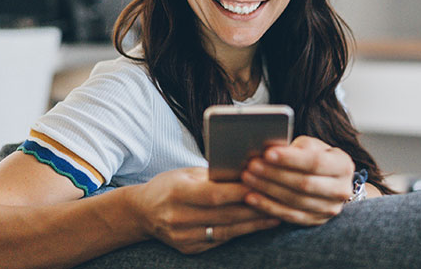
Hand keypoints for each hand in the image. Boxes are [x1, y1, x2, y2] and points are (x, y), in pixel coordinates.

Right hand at [129, 167, 279, 253]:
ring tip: (276, 215)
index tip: (263, 184)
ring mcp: (183, 236)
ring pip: (226, 230)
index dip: (240, 191)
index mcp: (178, 192)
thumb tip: (246, 171)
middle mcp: (179, 217)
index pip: (215, 194)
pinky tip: (257, 225)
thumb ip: (212, 175)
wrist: (141, 213)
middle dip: (254, 208)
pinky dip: (240, 232)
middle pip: (224, 214)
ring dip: (253, 224)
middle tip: (279, 200)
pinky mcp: (189, 248)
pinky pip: (220, 239)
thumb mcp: (186, 173)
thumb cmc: (168, 186)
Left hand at [240, 136, 353, 225]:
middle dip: (274, 174)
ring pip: (295, 201)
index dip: (290, 159)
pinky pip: (290, 216)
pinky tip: (251, 197)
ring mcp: (330, 209)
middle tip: (251, 165)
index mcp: (343, 165)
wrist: (327, 179)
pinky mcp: (316, 221)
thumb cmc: (314, 156)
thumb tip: (268, 149)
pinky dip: (268, 207)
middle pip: (304, 183)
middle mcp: (341, 189)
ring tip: (247, 178)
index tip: (267, 153)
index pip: (315, 162)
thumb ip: (295, 147)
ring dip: (268, 190)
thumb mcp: (310, 146)